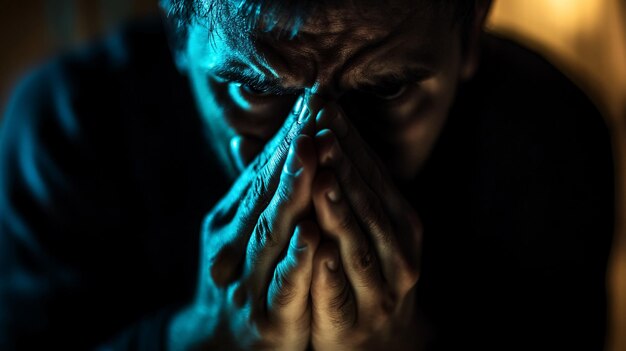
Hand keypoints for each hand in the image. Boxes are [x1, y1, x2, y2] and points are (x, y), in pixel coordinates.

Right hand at [168, 96, 320, 349]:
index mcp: (228, 221)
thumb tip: (243, 136)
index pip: (260, 172)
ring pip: (272, 231)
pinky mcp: (266, 315)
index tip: (311, 101)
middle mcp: (232, 245)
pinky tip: (313, 233)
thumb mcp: (239, 230)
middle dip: (291, 153)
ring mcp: (246, 280)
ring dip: (294, 192)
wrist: (218, 344)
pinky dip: (296, 258)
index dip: (286, 137)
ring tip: (314, 155)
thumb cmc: (240, 276)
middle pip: (265, 193)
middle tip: (314, 115)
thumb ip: (248, 186)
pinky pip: (283, 283)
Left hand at [309, 105, 422, 349]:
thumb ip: (334, 181)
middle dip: (343, 164)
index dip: (348, 139)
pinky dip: (331, 270)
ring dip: (341, 210)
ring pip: (360, 241)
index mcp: (398, 220)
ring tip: (321, 179)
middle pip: (369, 200)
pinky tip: (317, 249)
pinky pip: (343, 292)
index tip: (323, 105)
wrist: (374, 339)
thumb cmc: (356, 270)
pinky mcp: (358, 318)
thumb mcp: (355, 225)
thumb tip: (296, 130)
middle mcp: (399, 249)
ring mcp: (383, 285)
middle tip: (319, 128)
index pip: (372, 171)